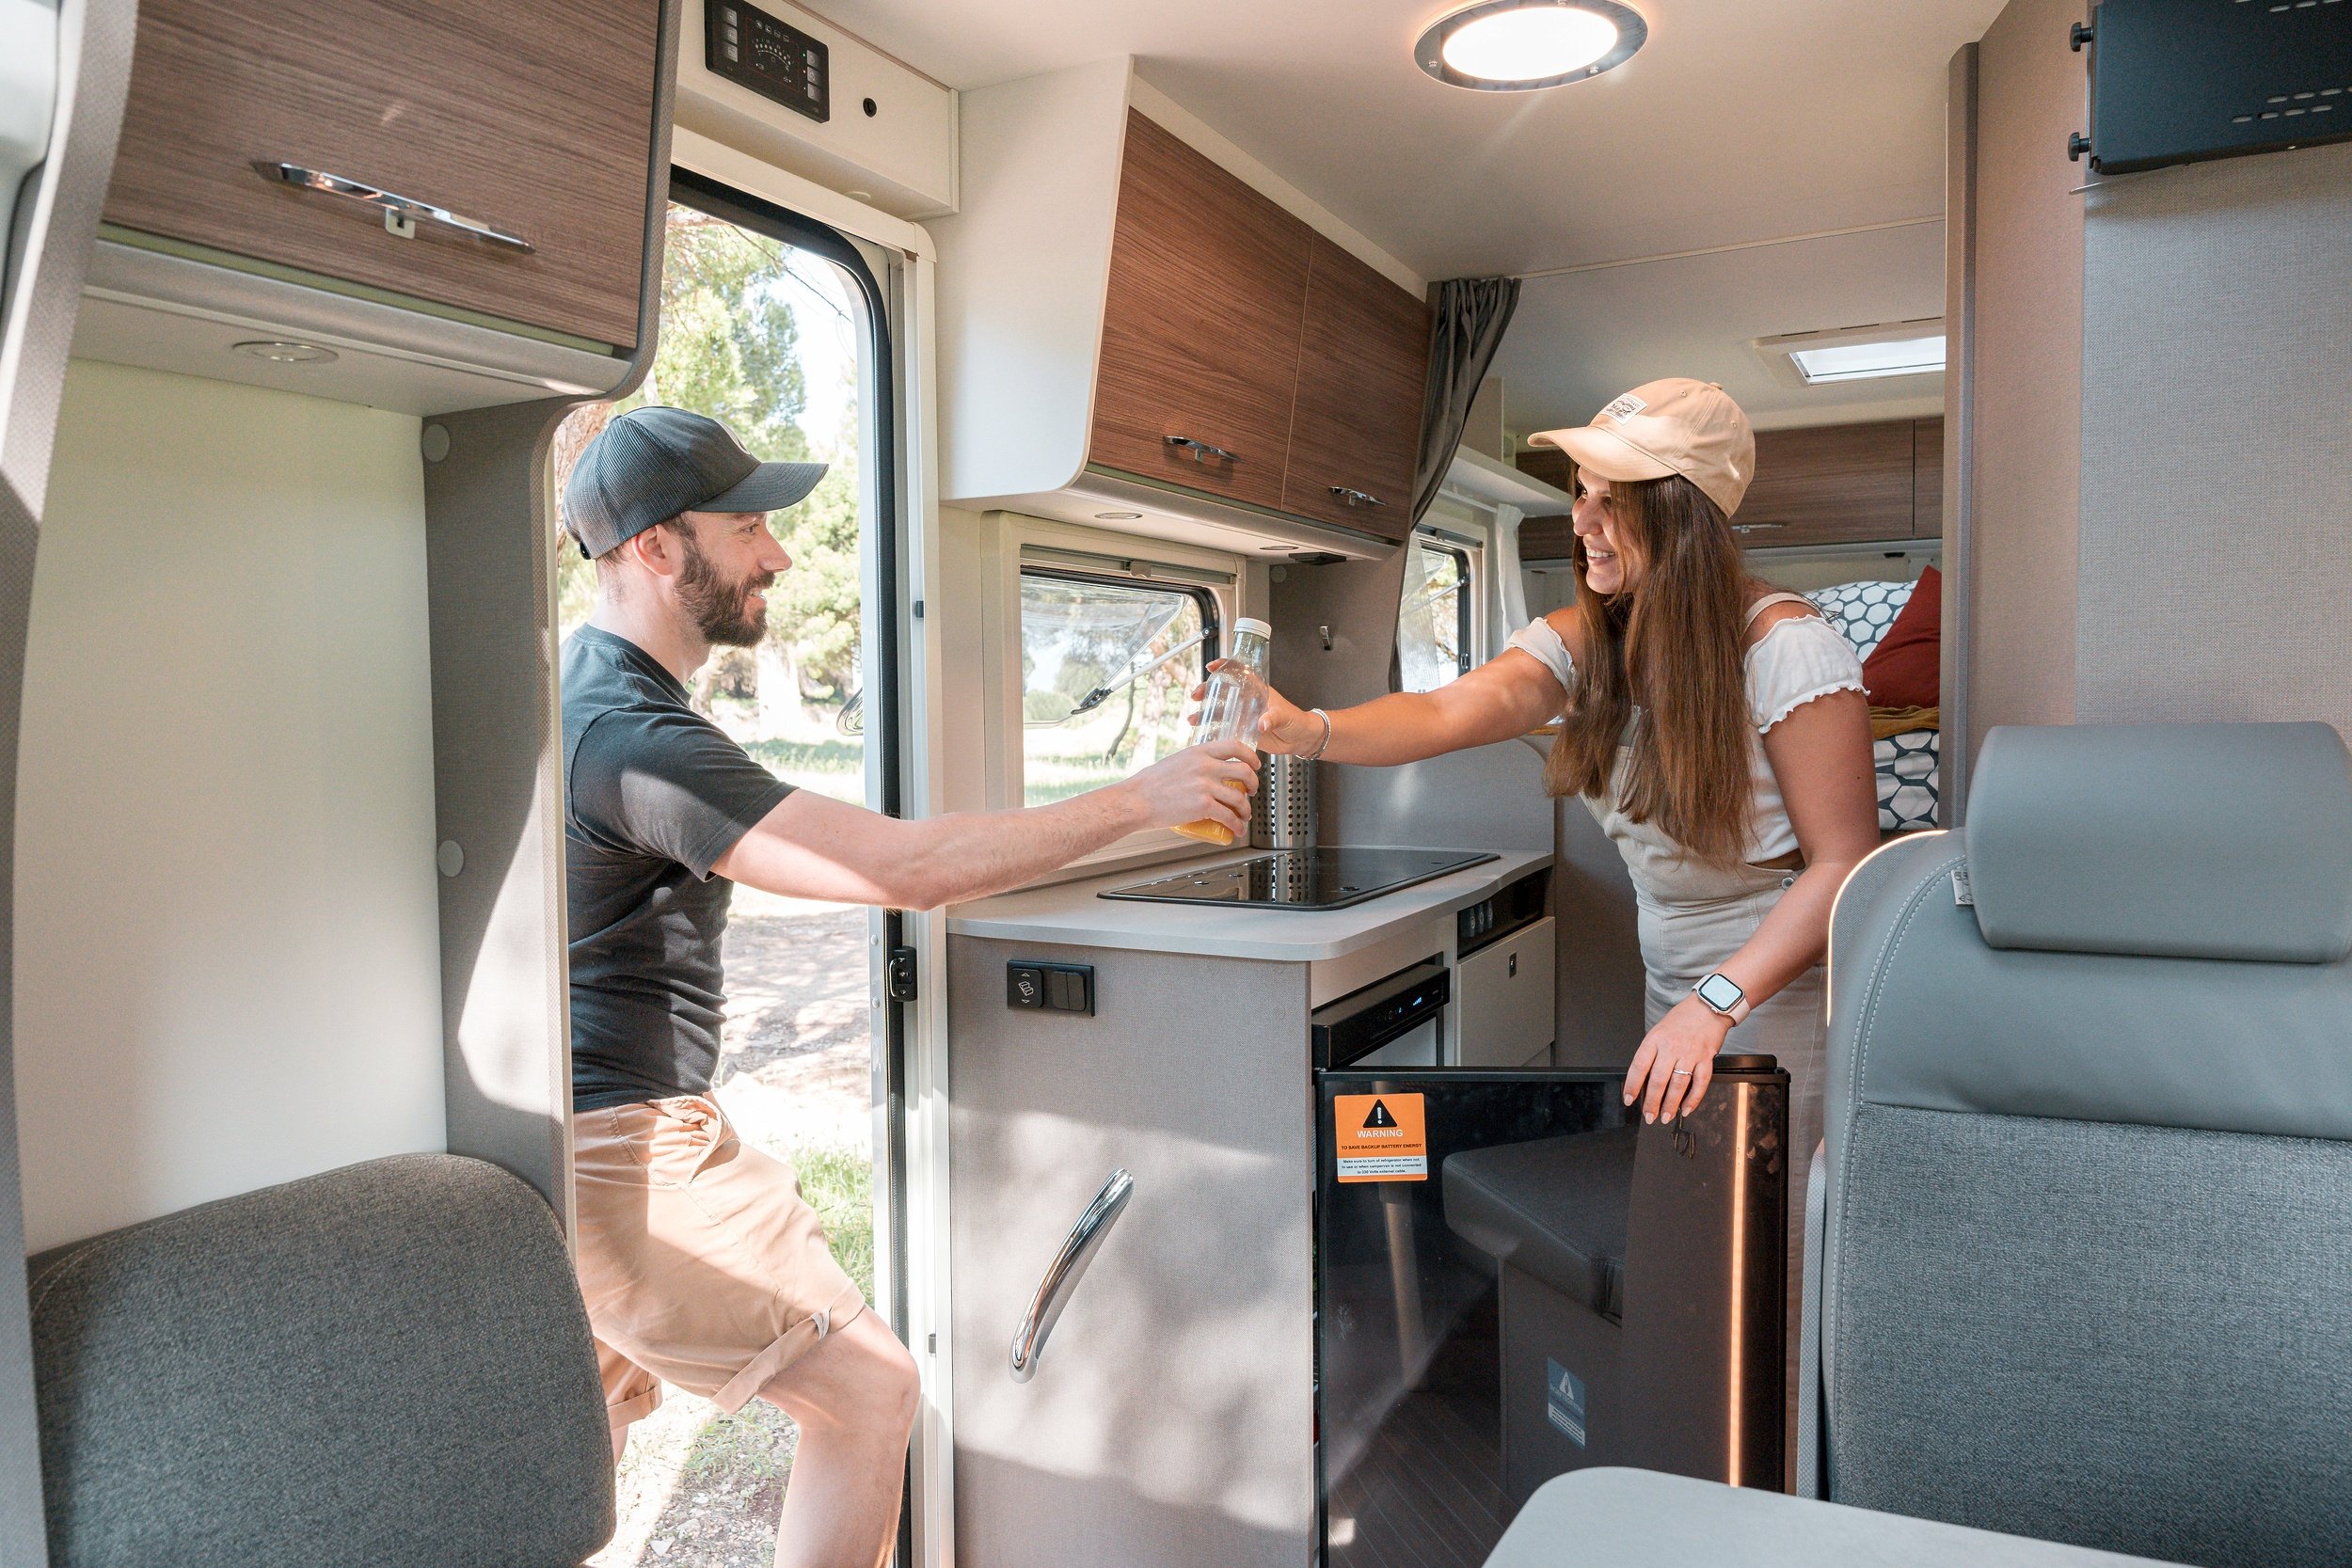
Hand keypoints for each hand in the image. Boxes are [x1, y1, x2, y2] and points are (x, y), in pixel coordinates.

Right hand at [1122, 739, 1259, 833]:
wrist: (1136, 801)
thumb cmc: (1150, 784)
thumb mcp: (1177, 761)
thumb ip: (1194, 762)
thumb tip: (1209, 769)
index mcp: (1199, 752)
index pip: (1235, 746)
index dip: (1250, 756)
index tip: (1254, 765)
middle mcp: (1205, 766)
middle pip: (1244, 772)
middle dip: (1254, 784)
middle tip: (1251, 792)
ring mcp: (1205, 785)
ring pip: (1240, 798)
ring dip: (1246, 810)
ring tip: (1243, 816)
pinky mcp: (1203, 805)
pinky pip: (1229, 816)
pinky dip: (1237, 825)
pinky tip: (1236, 829)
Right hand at [1187, 662, 1321, 754]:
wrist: (1301, 739)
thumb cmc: (1296, 721)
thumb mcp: (1285, 716)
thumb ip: (1273, 718)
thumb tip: (1262, 723)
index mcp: (1258, 690)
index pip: (1239, 672)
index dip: (1224, 666)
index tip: (1212, 667)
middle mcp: (1248, 700)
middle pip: (1223, 691)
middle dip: (1208, 690)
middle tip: (1197, 695)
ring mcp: (1244, 715)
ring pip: (1221, 710)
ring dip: (1206, 713)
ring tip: (1194, 718)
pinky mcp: (1243, 730)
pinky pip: (1225, 727)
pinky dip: (1213, 729)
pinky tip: (1203, 732)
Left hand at [1622, 997, 1733, 1123]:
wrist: (1708, 1007)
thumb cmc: (1681, 1020)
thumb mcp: (1658, 1031)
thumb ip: (1651, 1053)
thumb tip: (1642, 1080)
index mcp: (1654, 1039)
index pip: (1639, 1066)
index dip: (1632, 1086)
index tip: (1628, 1100)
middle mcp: (1671, 1047)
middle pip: (1658, 1080)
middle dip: (1652, 1102)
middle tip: (1649, 1116)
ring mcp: (1690, 1053)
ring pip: (1678, 1084)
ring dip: (1670, 1104)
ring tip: (1665, 1117)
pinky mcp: (1706, 1058)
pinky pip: (1700, 1083)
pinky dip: (1693, 1099)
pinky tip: (1686, 1109)